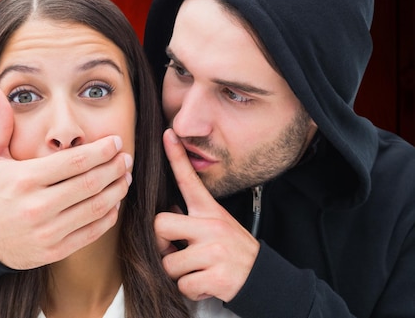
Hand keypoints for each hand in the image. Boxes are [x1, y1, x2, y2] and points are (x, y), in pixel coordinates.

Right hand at [0, 86, 132, 269]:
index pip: (74, 161)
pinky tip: (114, 202)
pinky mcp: (55, 251)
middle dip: (114, 168)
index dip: (101, 150)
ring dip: (117, 190)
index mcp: (24, 180)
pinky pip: (91, 232)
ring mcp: (47, 232)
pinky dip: (109, 216)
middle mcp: (37, 207)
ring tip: (126, 177)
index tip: (115, 141)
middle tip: (126, 157)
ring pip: (95, 208)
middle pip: (90, 183)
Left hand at [154, 128, 258, 301]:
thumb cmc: (234, 252)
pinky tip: (206, 283)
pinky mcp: (216, 276)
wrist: (264, 279)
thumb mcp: (218, 225)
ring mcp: (214, 251)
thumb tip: (166, 213)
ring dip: (179, 273)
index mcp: (210, 212)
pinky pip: (183, 285)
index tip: (167, 134)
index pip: (189, 179)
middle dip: (162, 245)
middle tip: (177, 252)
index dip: (176, 157)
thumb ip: (193, 218)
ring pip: (169, 263)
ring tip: (198, 270)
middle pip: (160, 225)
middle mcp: (212, 227)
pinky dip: (191, 290)